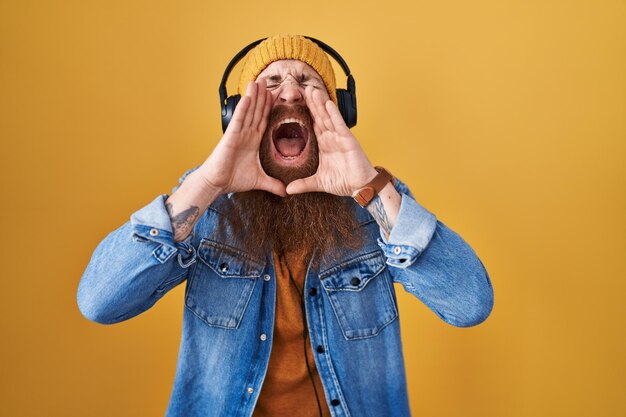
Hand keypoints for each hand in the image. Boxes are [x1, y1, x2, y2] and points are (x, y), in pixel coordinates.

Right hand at [197, 79, 285, 196]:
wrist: (217, 183)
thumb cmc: (233, 179)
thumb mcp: (259, 180)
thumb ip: (273, 184)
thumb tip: (285, 192)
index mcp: (253, 140)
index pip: (264, 120)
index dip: (270, 108)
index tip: (277, 95)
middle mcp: (246, 134)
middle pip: (257, 111)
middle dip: (262, 96)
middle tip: (268, 80)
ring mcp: (238, 133)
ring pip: (248, 111)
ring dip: (253, 96)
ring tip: (258, 81)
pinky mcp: (230, 136)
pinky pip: (239, 120)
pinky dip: (244, 108)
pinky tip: (248, 96)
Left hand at [285, 86, 376, 195]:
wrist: (361, 188)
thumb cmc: (343, 182)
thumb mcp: (318, 183)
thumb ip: (303, 184)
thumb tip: (287, 190)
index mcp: (324, 145)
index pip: (313, 125)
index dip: (305, 114)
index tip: (295, 103)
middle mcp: (332, 138)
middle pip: (319, 117)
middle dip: (312, 104)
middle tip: (303, 89)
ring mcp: (340, 137)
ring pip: (328, 117)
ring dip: (321, 104)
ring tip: (313, 90)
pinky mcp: (348, 140)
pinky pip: (339, 124)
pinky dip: (333, 114)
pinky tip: (327, 104)